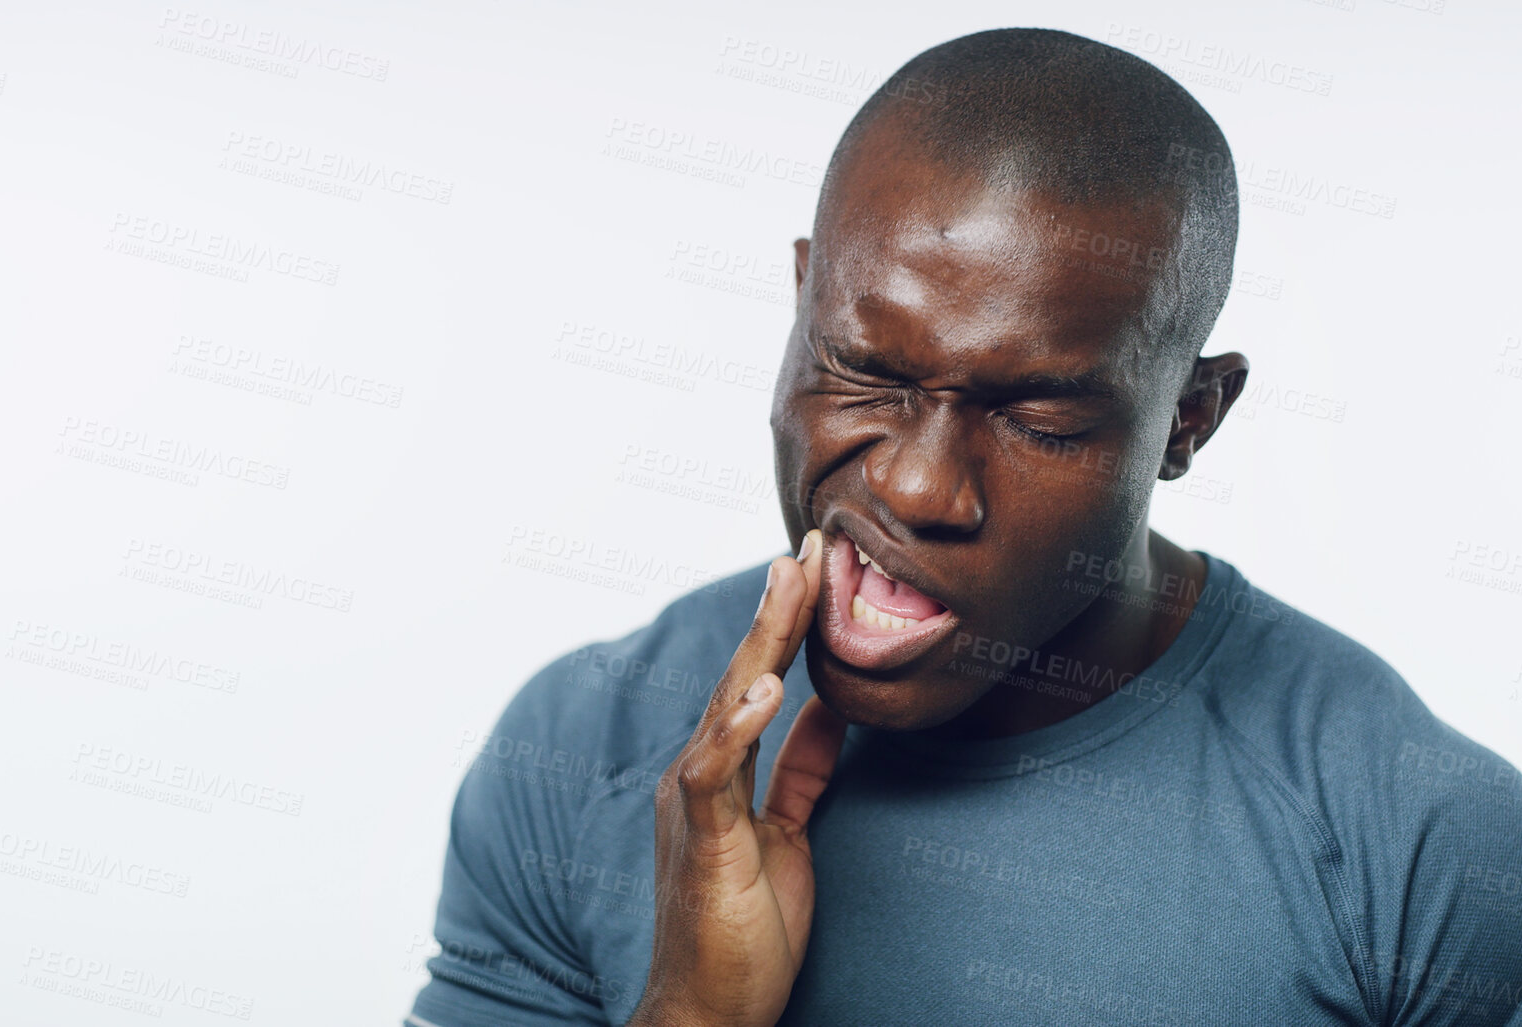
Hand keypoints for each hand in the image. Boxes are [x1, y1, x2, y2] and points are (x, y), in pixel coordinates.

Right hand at [629, 530, 848, 1026]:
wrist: (709, 1010)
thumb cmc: (745, 930)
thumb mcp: (788, 833)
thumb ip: (802, 771)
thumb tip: (829, 708)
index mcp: (720, 770)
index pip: (759, 677)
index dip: (788, 620)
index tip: (818, 562)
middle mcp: (699, 773)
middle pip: (743, 672)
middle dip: (780, 605)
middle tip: (811, 542)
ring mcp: (693, 804)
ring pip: (728, 704)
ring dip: (763, 641)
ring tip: (792, 584)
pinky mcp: (700, 841)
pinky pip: (714, 773)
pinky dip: (738, 726)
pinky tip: (766, 687)